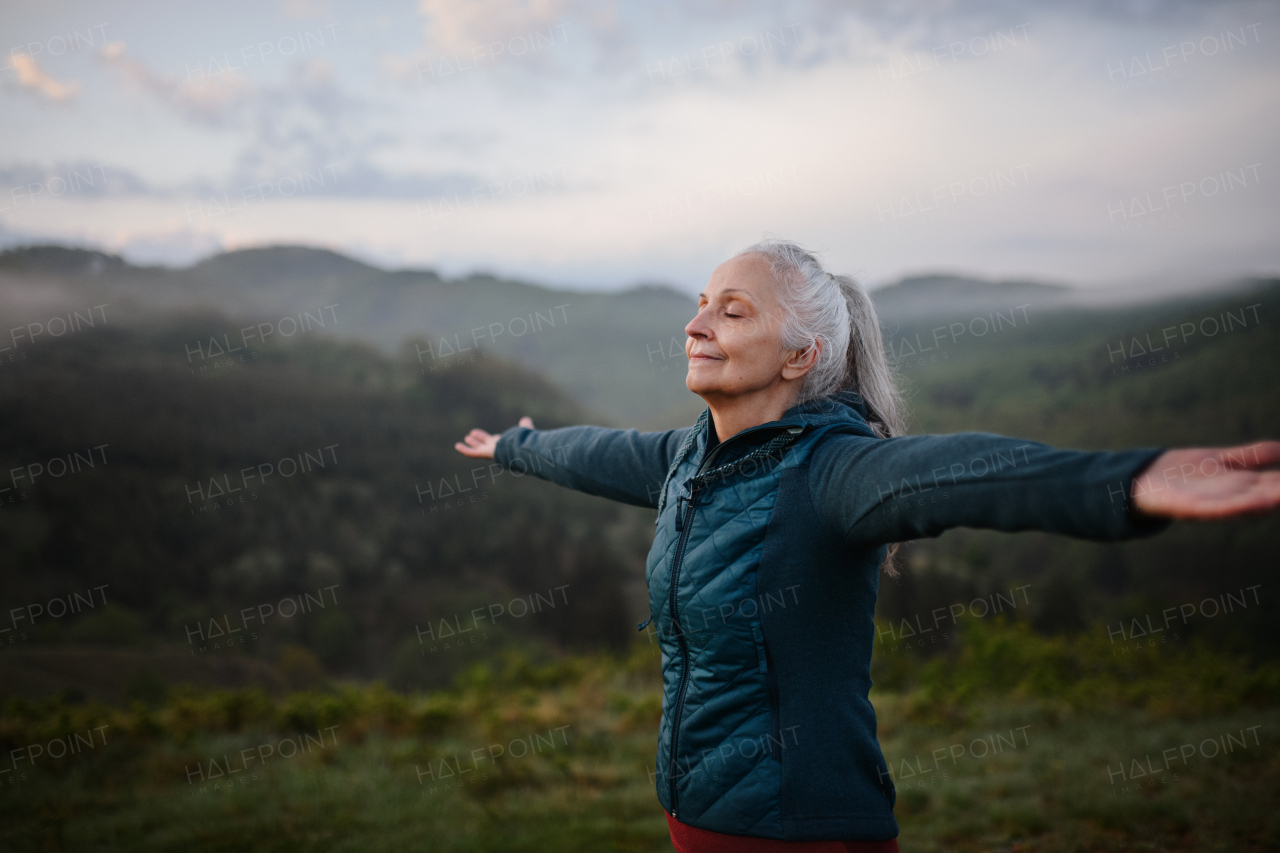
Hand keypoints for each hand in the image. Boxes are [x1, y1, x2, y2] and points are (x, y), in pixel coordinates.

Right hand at [454, 416, 533, 459]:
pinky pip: (471, 453)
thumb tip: (527, 419)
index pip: (497, 441)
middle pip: (486, 444)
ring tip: (466, 438)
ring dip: (472, 443)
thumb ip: (525, 426)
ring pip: (478, 448)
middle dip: (480, 439)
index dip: (493, 438)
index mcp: (505, 443)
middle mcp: (496, 448)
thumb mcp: (524, 430)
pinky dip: (464, 449)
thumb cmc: (523, 441)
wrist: (519, 449)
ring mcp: (489, 451)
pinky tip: (457, 446)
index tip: (492, 435)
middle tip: (472, 435)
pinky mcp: (483, 453)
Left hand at [1131, 442, 1279, 519]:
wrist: (1140, 481)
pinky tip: (1263, 503)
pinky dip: (1242, 506)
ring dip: (1275, 500)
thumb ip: (1254, 456)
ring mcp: (1214, 503)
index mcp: (1245, 485)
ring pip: (1252, 503)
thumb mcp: (1224, 460)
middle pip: (1272, 494)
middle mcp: (1235, 496)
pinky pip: (1220, 509)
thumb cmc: (1184, 473)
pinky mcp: (1191, 508)